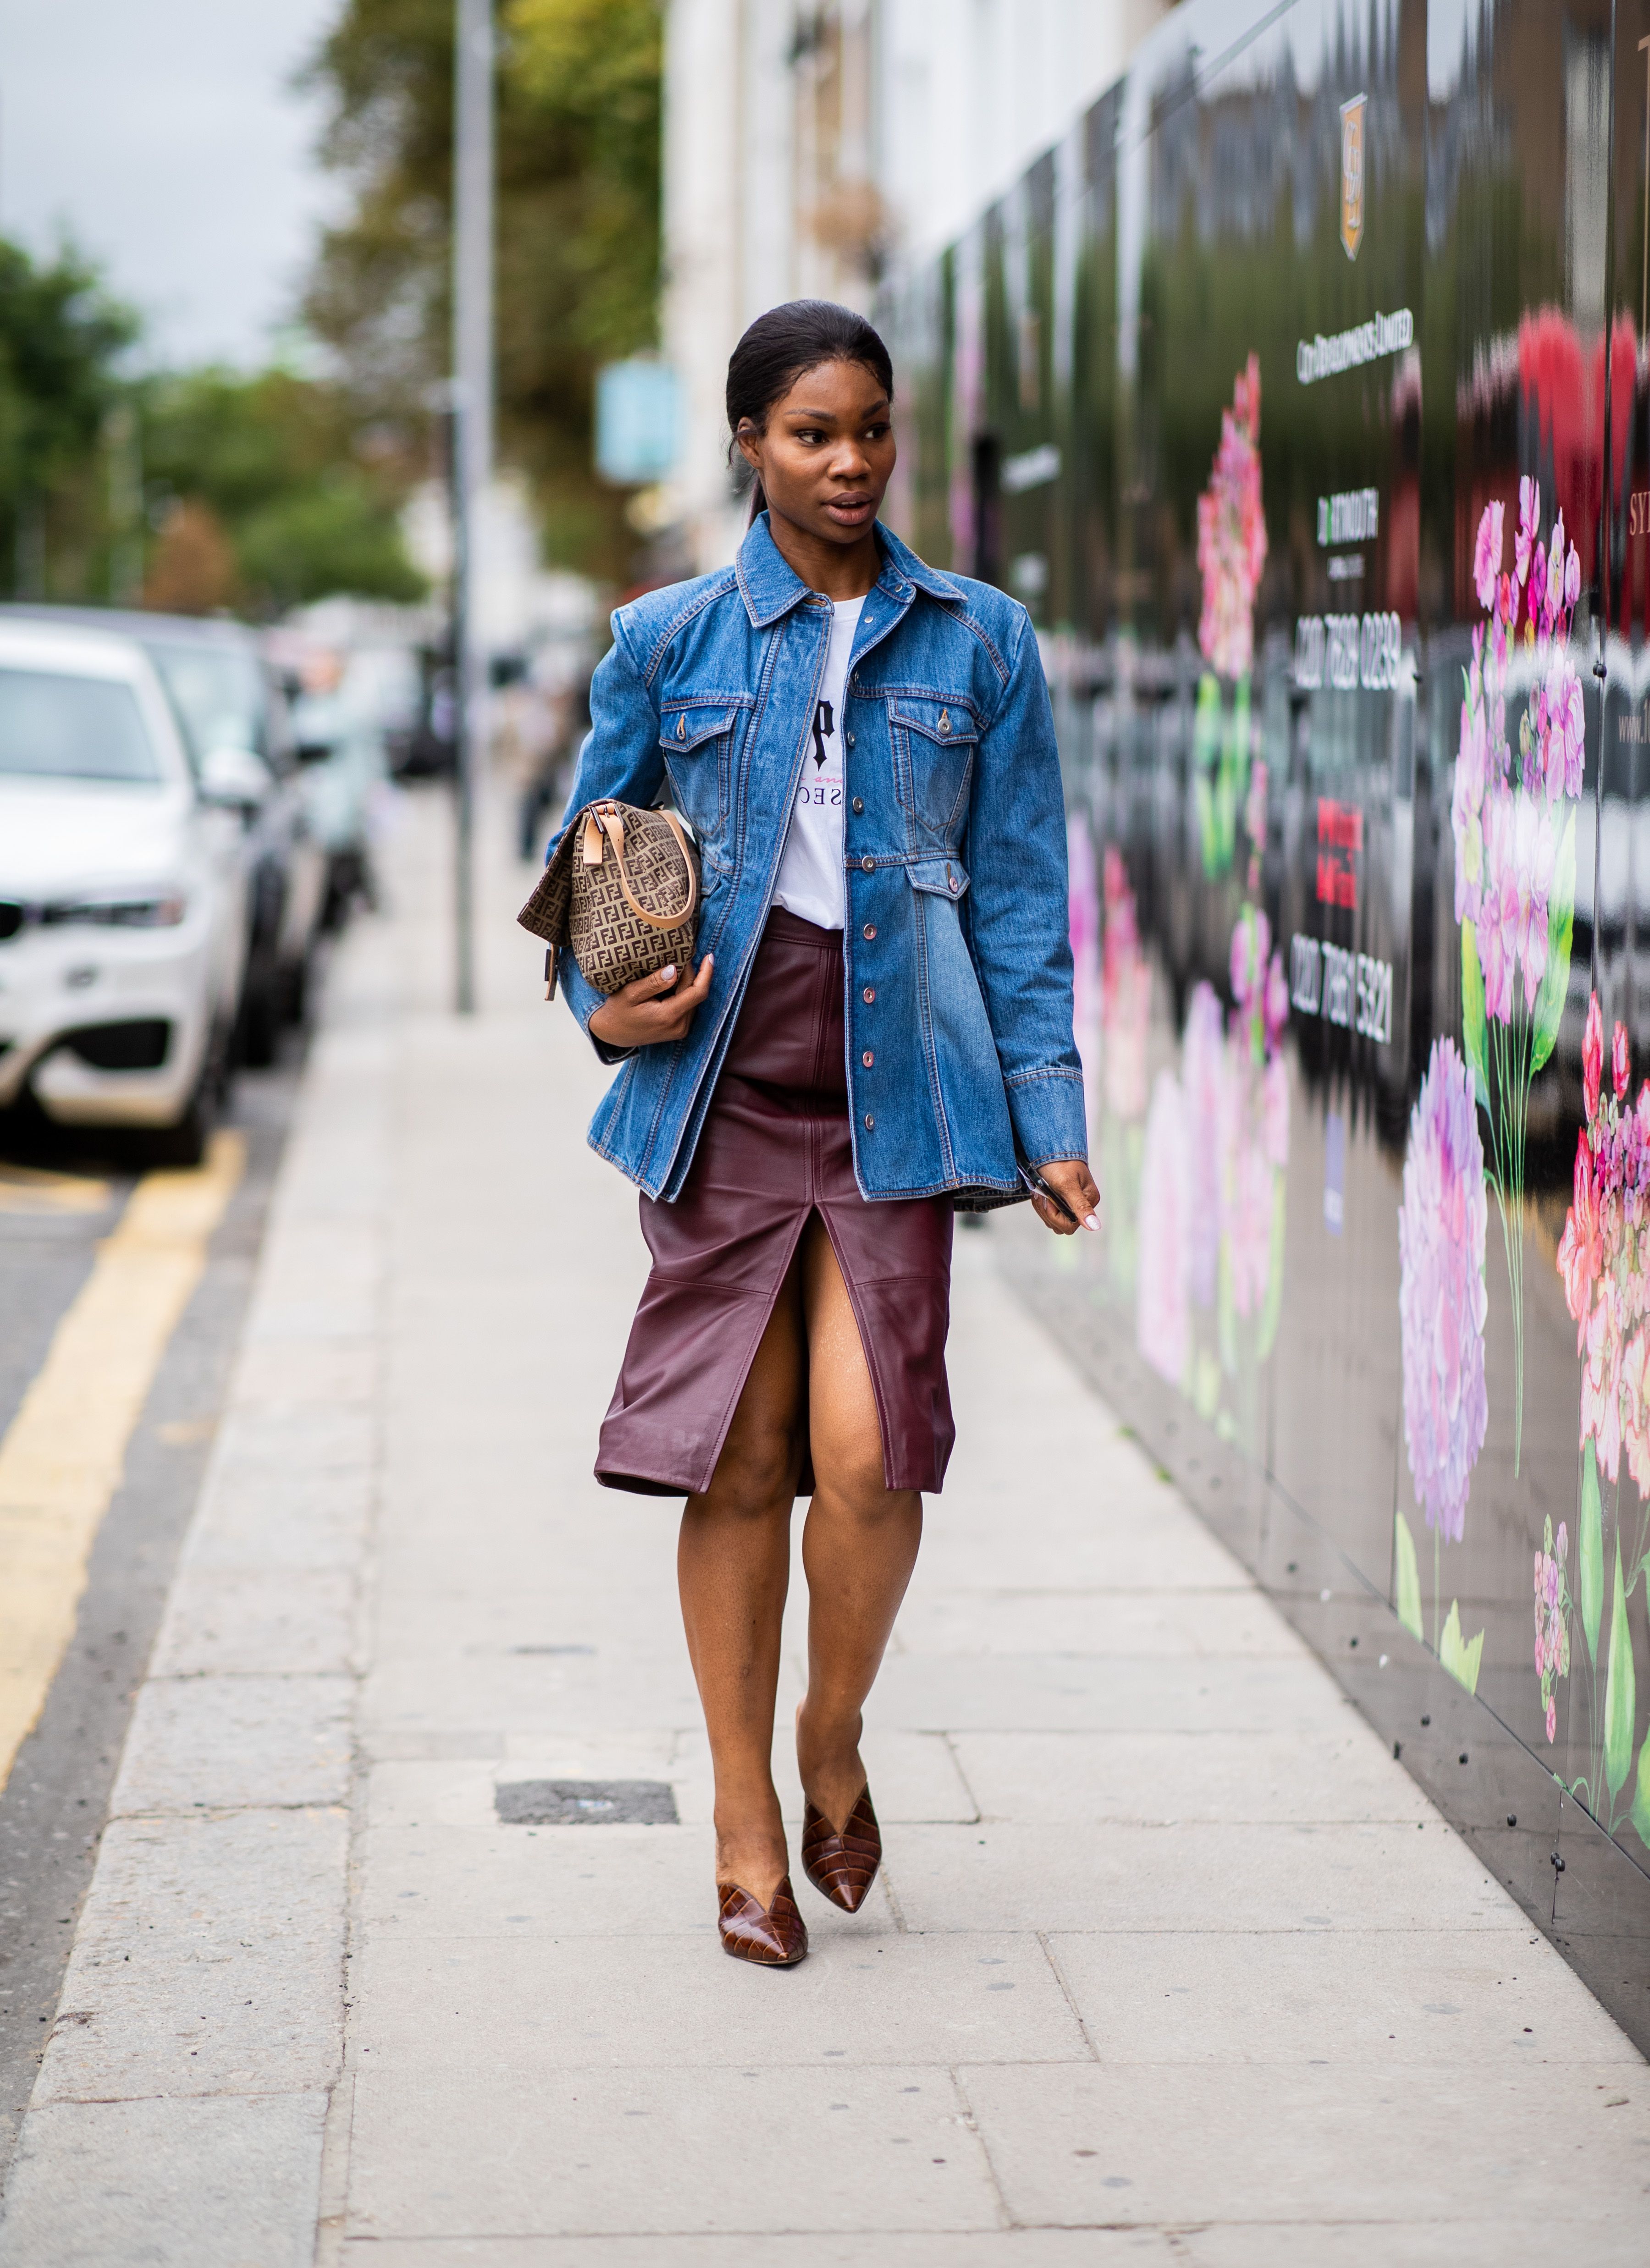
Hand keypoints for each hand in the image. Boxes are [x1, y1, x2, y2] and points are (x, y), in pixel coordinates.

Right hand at [587, 955, 713, 1048]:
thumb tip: (674, 969)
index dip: (706, 973)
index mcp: (669, 1016)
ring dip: (688, 983)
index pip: (697, 992)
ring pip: (693, 1000)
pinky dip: (684, 993)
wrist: (613, 1034)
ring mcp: (680, 1030)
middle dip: (692, 974)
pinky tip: (673, 983)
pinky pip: (688, 1007)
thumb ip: (654, 982)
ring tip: (675, 968)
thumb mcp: (630, 993)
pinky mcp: (679, 1030)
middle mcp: (679, 1026)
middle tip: (680, 955)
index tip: (709, 956)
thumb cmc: (618, 1011)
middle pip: (695, 994)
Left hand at [1030, 1157, 1101, 1237]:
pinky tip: (1039, 1191)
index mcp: (1089, 1200)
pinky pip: (1049, 1213)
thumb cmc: (1059, 1161)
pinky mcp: (1060, 1200)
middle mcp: (1082, 1204)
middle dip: (1046, 1211)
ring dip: (1042, 1207)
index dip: (1054, 1215)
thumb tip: (1095, 1226)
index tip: (1048, 1198)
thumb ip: (1080, 1206)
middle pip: (1060, 1225)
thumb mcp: (1067, 1184)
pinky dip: (1041, 1204)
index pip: (1070, 1225)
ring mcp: (1071, 1202)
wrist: (1048, 1145)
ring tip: (1040, 1191)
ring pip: (1052, 1220)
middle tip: (1041, 1193)